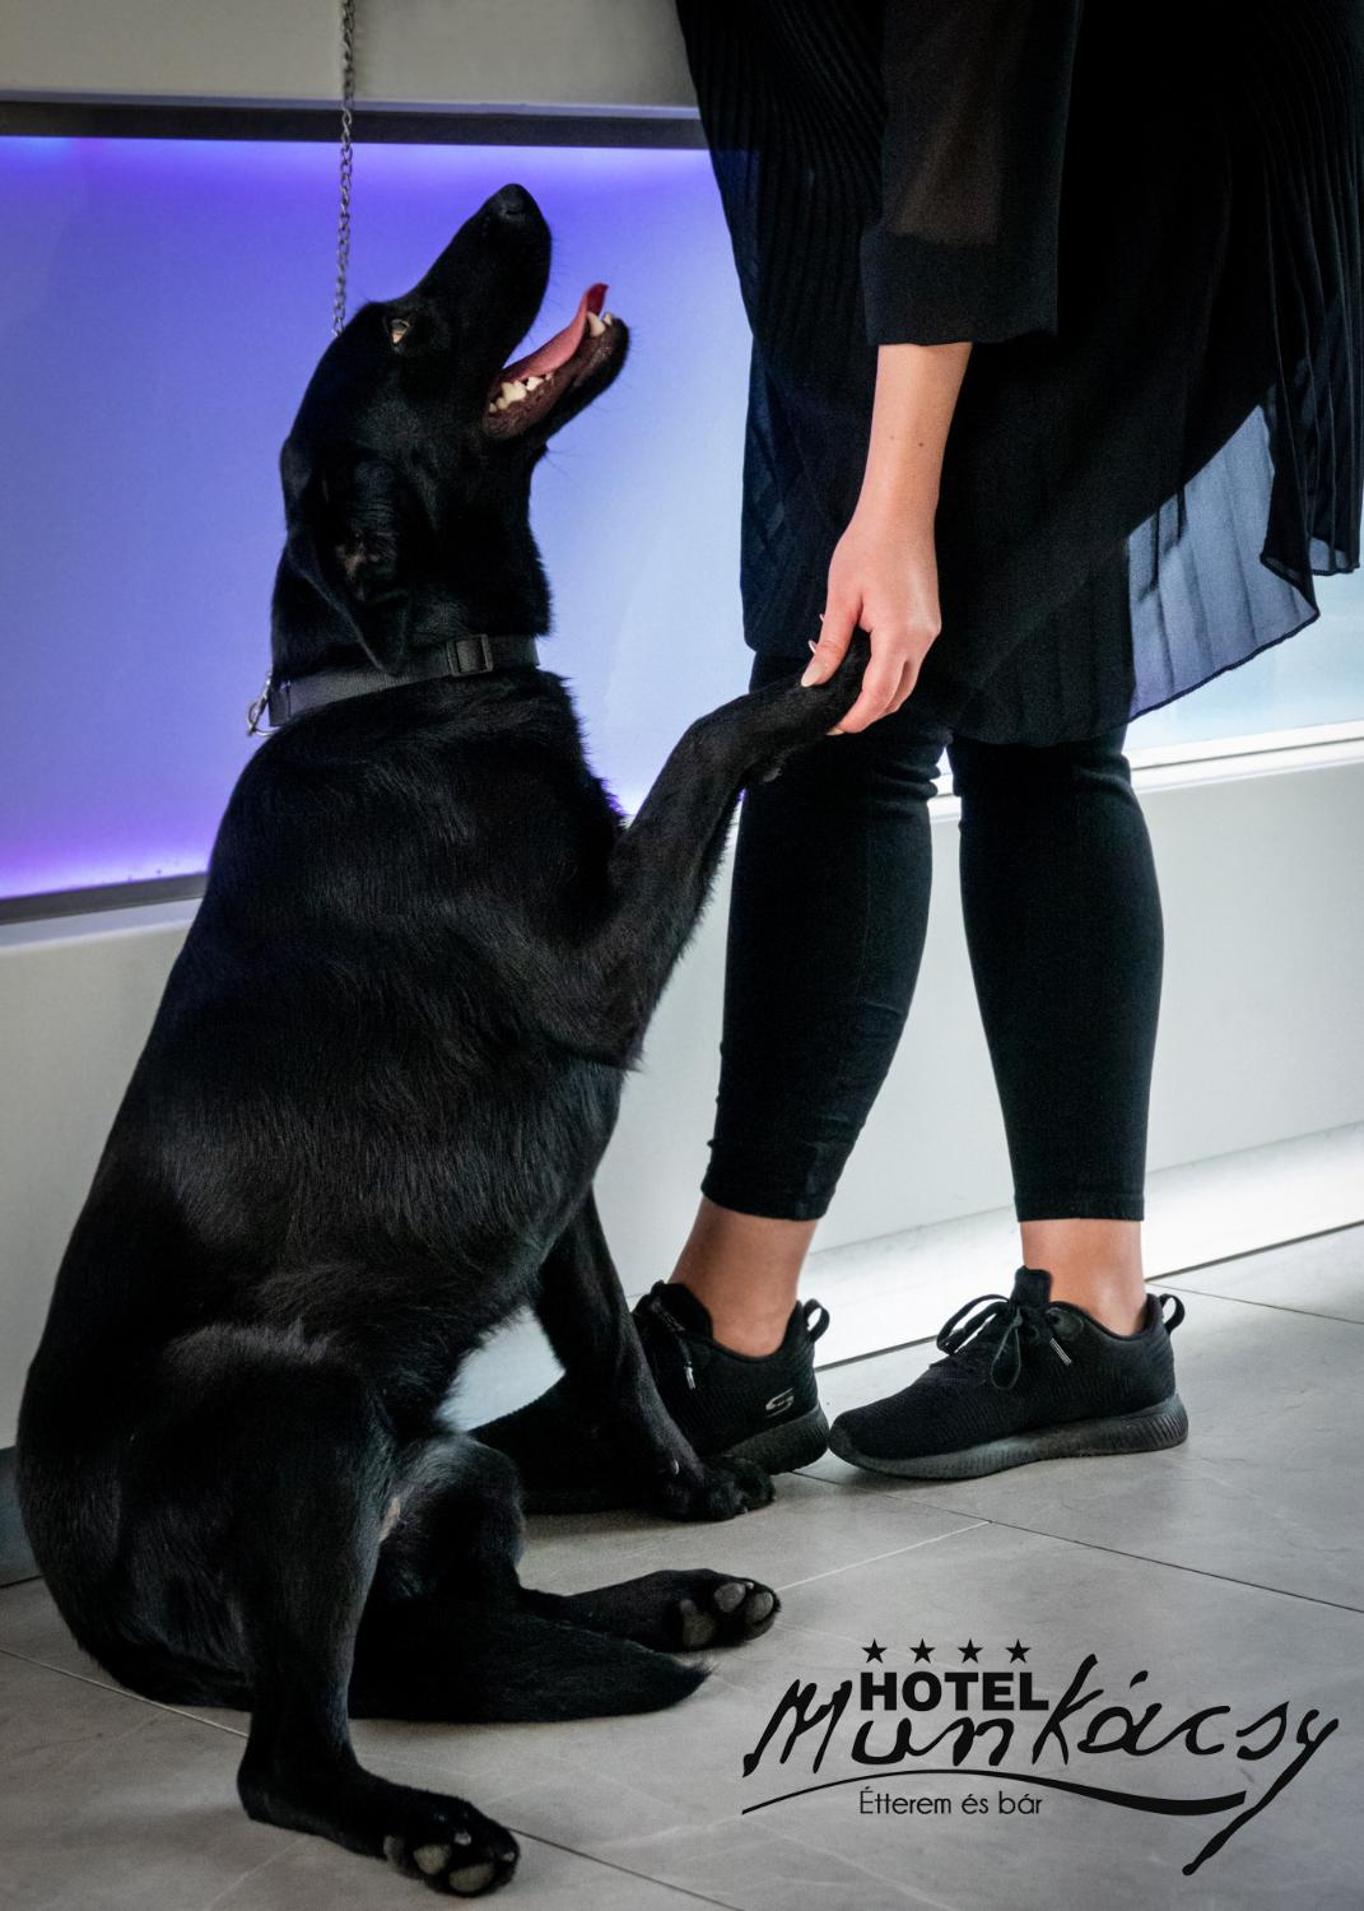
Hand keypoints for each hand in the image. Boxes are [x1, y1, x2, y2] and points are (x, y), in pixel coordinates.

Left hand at [801, 504, 941, 732]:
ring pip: (905, 682)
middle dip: (867, 713)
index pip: (878, 696)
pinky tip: (860, 664)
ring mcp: (930, 632)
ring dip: (878, 695)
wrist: (901, 512)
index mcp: (898, 635)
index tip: (832, 726)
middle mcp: (922, 640)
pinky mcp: (929, 623)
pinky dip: (887, 673)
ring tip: (843, 691)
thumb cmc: (868, 546)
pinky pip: (909, 662)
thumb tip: (814, 680)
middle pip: (896, 697)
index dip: (856, 717)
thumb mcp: (841, 598)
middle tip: (833, 715)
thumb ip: (830, 644)